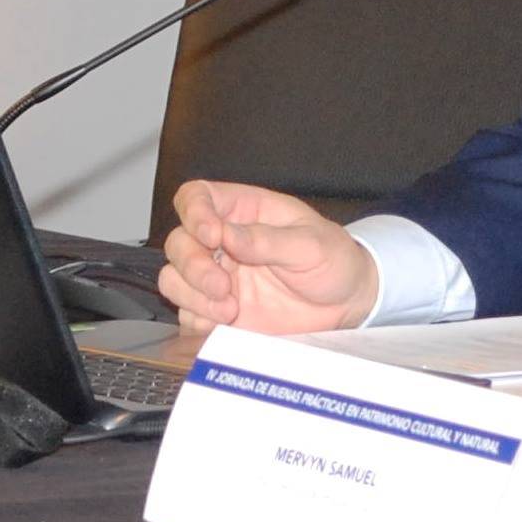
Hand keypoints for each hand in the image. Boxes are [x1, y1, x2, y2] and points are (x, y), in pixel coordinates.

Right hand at [158, 180, 379, 336]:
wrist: (348, 304)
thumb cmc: (333, 260)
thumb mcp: (311, 244)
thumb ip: (267, 239)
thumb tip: (226, 234)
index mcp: (244, 211)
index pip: (197, 197)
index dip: (194, 213)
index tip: (211, 236)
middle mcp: (223, 242)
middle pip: (178, 242)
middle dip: (192, 265)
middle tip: (223, 286)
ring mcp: (218, 277)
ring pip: (174, 279)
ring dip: (192, 295)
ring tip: (229, 310)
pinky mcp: (218, 311)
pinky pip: (188, 314)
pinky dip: (197, 319)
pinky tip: (223, 324)